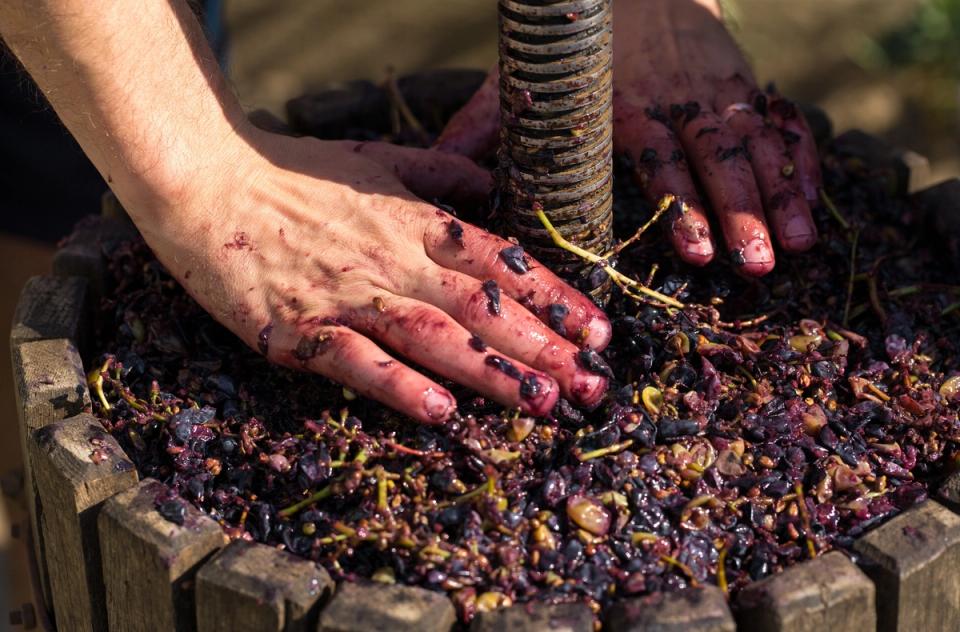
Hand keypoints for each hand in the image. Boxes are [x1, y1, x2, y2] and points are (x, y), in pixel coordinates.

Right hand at [148, 129, 611, 423]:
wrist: (204, 180)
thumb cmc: (294, 171)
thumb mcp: (376, 158)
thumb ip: (439, 175)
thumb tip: (492, 188)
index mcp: (415, 219)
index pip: (501, 260)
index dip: (556, 296)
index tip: (600, 330)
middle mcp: (392, 258)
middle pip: (482, 307)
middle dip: (545, 347)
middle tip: (594, 386)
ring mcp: (347, 295)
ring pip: (433, 336)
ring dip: (492, 372)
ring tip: (542, 404)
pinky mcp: (299, 328)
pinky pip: (357, 360)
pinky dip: (399, 386)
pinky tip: (440, 412)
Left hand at [437, 0, 821, 275]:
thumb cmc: (575, 46)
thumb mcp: (523, 79)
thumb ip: (481, 127)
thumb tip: (440, 178)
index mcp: (627, 106)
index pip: (660, 161)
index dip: (681, 207)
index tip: (697, 254)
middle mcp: (679, 102)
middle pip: (717, 161)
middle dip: (741, 214)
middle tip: (757, 265)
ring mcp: (718, 94)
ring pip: (758, 146)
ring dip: (780, 196)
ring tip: (802, 245)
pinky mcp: (743, 87)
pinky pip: (782, 123)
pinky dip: (802, 161)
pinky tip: (814, 203)